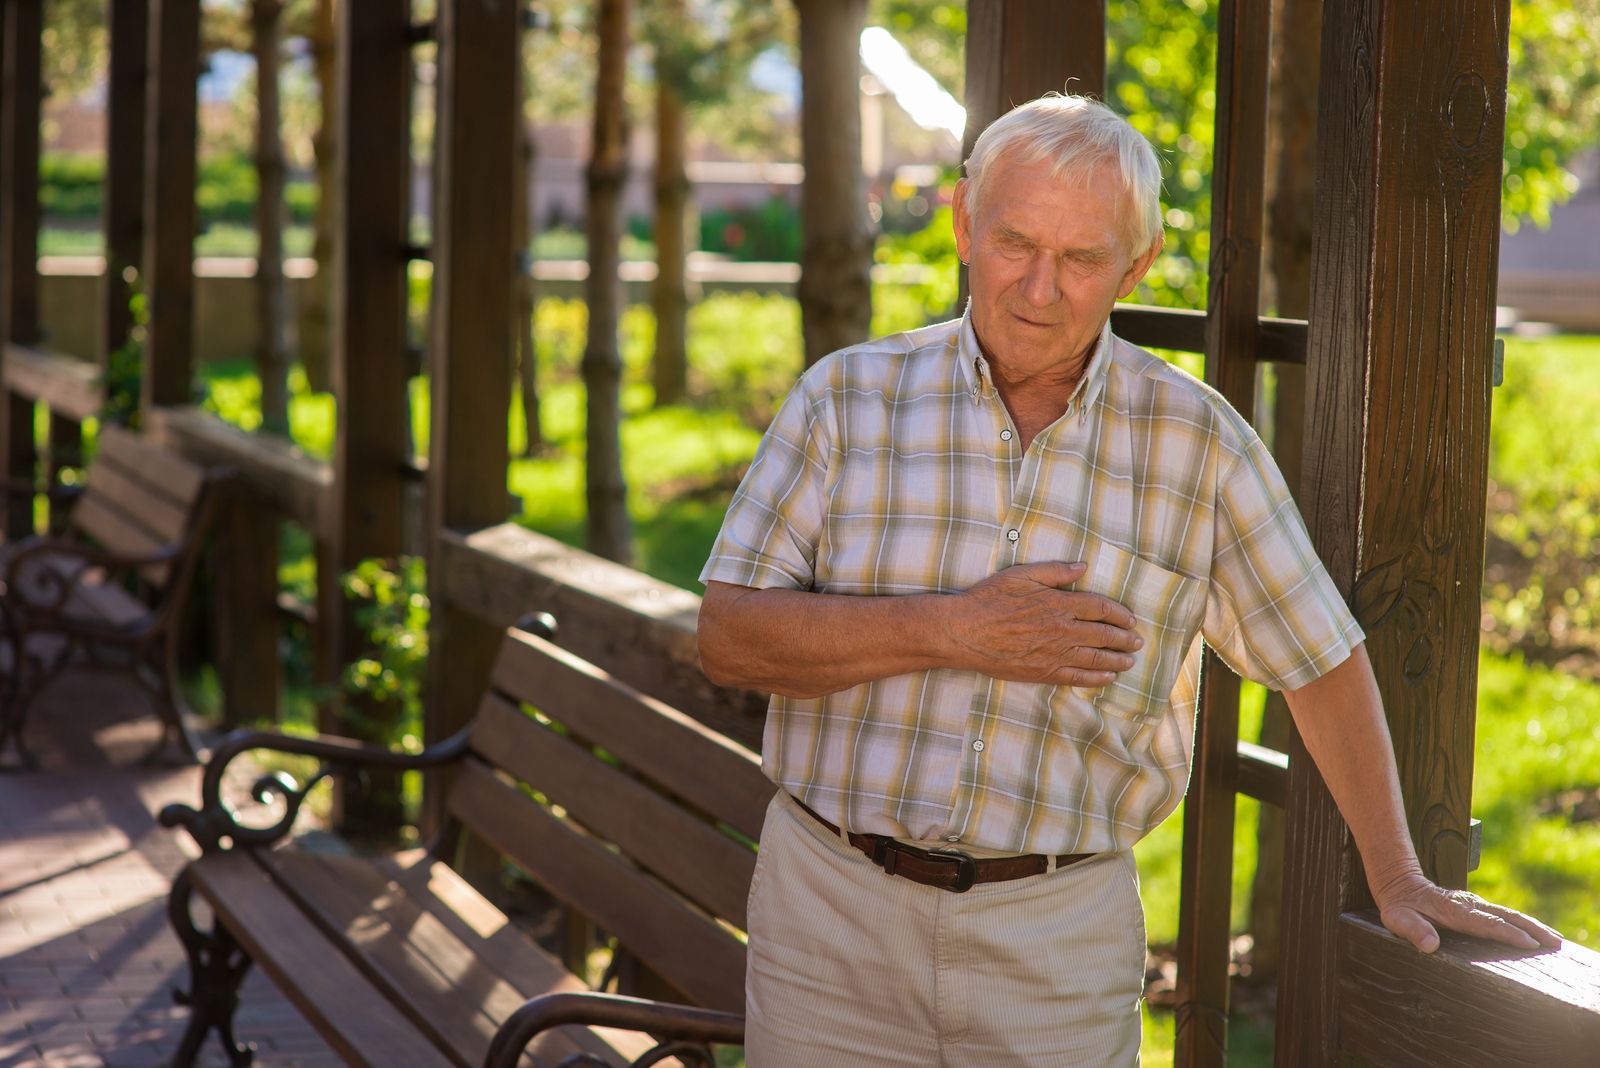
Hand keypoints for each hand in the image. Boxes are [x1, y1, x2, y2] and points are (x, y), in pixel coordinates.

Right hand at [948, 561, 1141, 686]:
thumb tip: (1082, 567)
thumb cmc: (988, 600)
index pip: (1099, 607)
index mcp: (1058, 603)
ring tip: (1130, 661)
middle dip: (1124, 639)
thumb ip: (1054, 571)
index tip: (1130, 618)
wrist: (964, 632)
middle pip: (1103, 634)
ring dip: (1116, 660)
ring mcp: (1054, 653)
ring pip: (1095, 658)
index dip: (1118, 613)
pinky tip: (1107, 678)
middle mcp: (1062, 629)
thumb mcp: (1021, 575)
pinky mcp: (1043, 672)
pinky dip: (1096, 678)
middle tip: (1137, 642)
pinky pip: (1077, 677)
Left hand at [1371, 866, 1563, 953]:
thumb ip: (1413, 931)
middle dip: (1532, 928)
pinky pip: (1502, 915)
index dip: (1508, 933)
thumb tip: (1430, 945)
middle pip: (1505, 916)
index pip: (1486, 923)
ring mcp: (1473, 904)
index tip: (1530, 942)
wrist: (1399, 884)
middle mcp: (1468, 905)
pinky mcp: (1475, 907)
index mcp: (1454, 911)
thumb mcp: (1398, 920)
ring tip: (1555, 939)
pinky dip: (1521, 923)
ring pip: (1507, 914)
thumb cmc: (1399, 907)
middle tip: (1556, 941)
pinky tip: (1534, 933)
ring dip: (1532, 925)